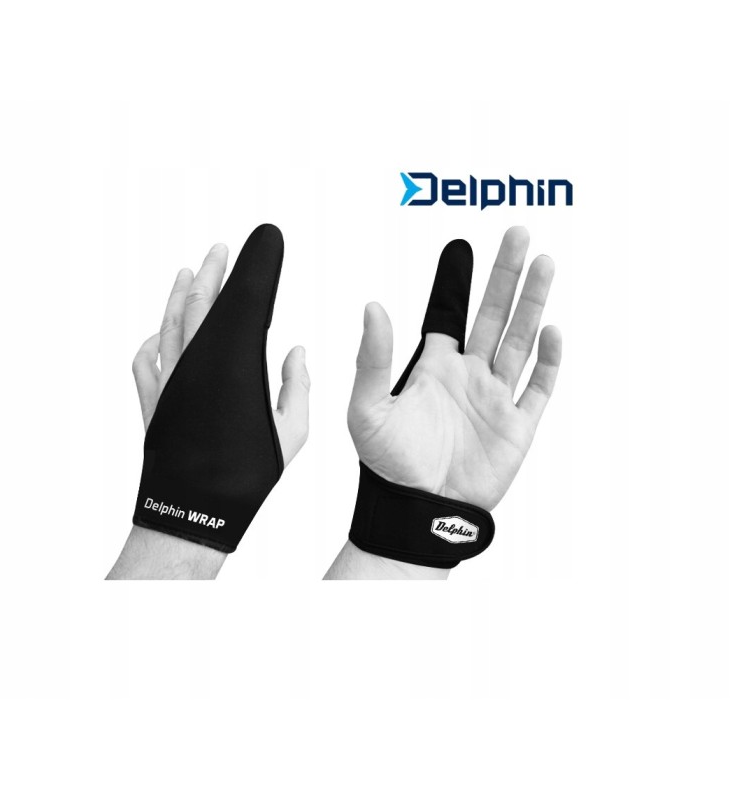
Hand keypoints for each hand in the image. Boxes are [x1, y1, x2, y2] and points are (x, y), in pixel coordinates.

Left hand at [132, 243, 309, 464]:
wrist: (194, 511)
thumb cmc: (247, 476)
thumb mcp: (290, 433)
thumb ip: (297, 388)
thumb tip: (297, 352)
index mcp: (233, 366)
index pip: (243, 304)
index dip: (252, 270)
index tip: (261, 246)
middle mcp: (195, 365)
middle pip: (198, 304)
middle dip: (210, 271)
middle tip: (219, 249)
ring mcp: (168, 382)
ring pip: (168, 325)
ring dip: (176, 295)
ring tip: (186, 272)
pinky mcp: (152, 402)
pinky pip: (145, 362)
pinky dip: (151, 343)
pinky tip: (158, 335)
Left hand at [348, 226, 560, 511]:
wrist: (416, 510)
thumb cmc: (387, 463)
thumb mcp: (367, 407)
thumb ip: (372, 358)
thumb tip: (372, 306)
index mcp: (434, 366)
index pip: (448, 312)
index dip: (456, 281)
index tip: (463, 245)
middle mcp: (468, 374)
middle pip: (494, 315)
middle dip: (507, 275)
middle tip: (519, 235)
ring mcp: (496, 397)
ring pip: (521, 340)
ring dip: (533, 303)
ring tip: (544, 264)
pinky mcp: (517, 426)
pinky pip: (538, 387)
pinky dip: (548, 361)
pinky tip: (552, 330)